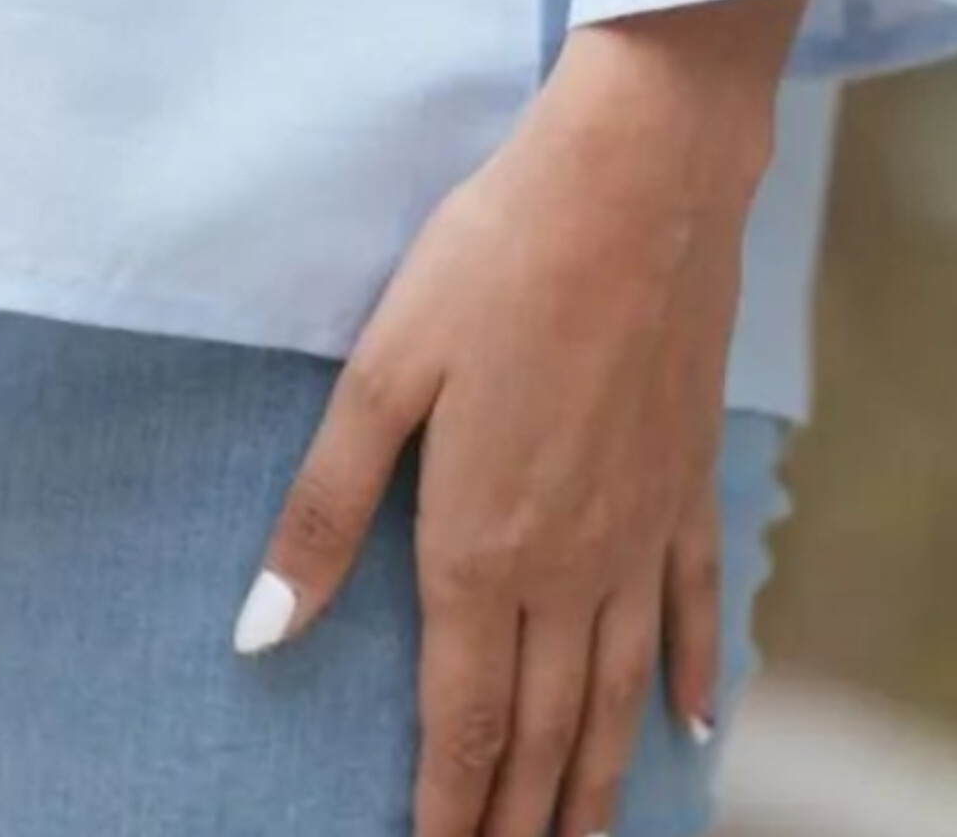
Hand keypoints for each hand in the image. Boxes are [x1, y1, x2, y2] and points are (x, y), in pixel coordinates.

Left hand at [235, 0, 808, 836]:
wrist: (637, 182)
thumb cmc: (494, 258)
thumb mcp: (384, 372)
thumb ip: (326, 512)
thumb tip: (261, 636)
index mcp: (480, 549)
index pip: (461, 723)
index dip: (447, 810)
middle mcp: (570, 566)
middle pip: (542, 731)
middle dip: (519, 820)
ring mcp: (642, 529)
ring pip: (619, 693)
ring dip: (596, 782)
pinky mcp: (689, 479)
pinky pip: (695, 606)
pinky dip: (695, 677)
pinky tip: (694, 730)